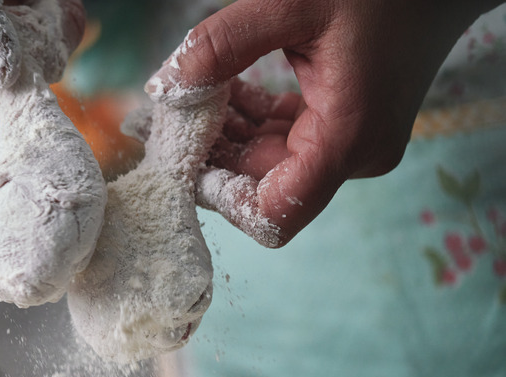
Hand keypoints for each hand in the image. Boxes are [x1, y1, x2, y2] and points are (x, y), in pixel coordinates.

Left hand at [146, 0, 500, 246]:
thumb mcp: (293, 2)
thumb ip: (223, 45)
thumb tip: (167, 85)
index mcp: (347, 140)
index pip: (272, 214)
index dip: (221, 196)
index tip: (182, 158)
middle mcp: (351, 156)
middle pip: (260, 185)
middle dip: (211, 156)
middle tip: (168, 119)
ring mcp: (348, 144)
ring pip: (266, 162)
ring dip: (225, 134)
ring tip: (188, 98)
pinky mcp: (342, 127)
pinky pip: (280, 138)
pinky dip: (248, 119)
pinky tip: (221, 88)